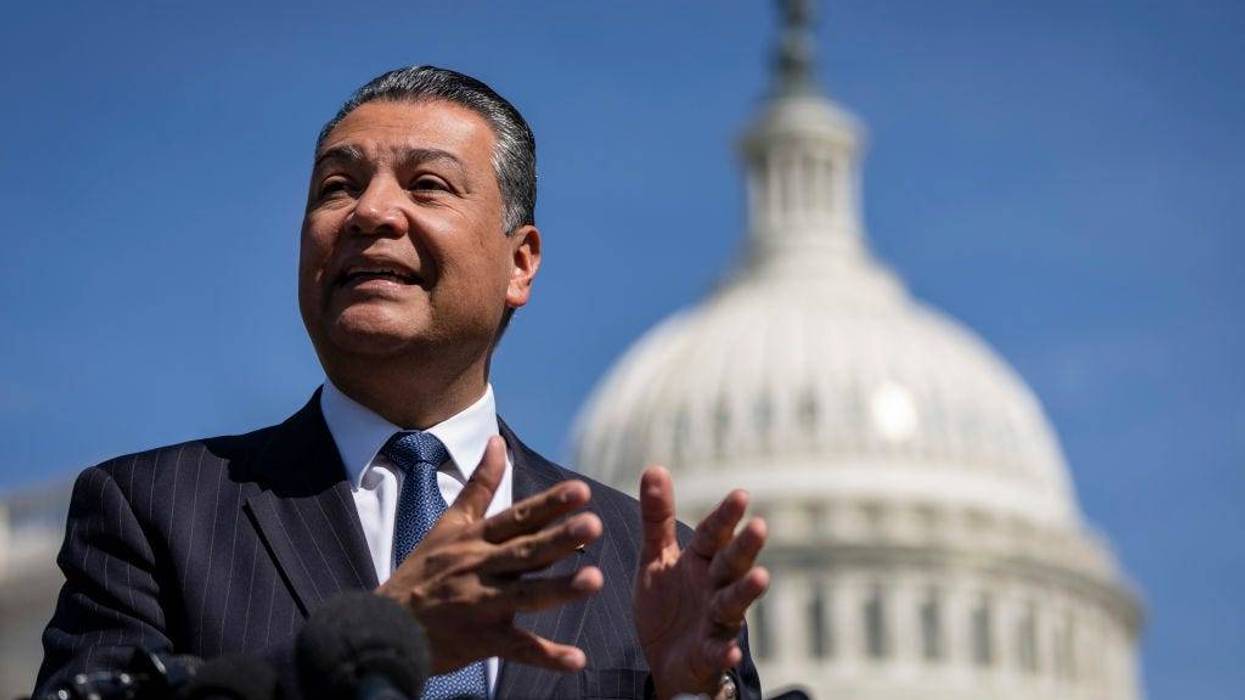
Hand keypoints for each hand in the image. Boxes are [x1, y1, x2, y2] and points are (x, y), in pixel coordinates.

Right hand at [377, 435, 603, 673]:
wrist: (386, 626)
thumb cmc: (422, 572)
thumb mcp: (448, 524)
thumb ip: (480, 485)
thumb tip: (498, 441)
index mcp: (476, 540)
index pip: (518, 518)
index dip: (549, 504)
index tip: (581, 491)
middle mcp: (480, 568)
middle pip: (525, 552)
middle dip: (559, 539)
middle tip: (594, 525)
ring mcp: (481, 605)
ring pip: (525, 596)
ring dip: (560, 589)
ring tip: (596, 581)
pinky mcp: (481, 641)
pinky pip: (518, 649)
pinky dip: (546, 655)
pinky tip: (576, 659)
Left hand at [633, 466, 768, 699]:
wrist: (666, 659)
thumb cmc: (667, 603)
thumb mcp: (656, 558)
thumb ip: (656, 517)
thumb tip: (654, 467)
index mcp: (701, 561)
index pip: (713, 534)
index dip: (725, 516)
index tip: (740, 495)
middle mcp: (715, 586)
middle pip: (731, 563)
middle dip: (745, 546)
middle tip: (759, 525)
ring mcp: (716, 620)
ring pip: (733, 602)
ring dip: (747, 590)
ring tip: (762, 576)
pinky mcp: (710, 652)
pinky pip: (719, 651)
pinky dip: (724, 651)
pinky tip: (730, 651)